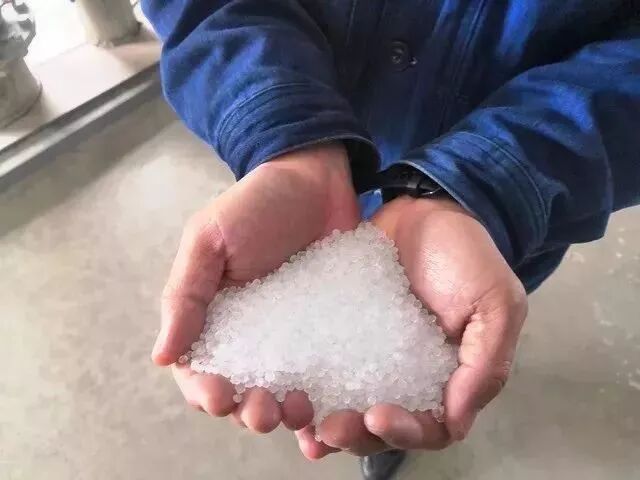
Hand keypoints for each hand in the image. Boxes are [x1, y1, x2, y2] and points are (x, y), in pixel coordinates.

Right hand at [153, 143, 358, 442]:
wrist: (317, 181)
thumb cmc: (256, 205)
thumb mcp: (209, 241)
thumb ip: (185, 295)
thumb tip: (162, 356)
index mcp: (214, 316)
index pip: (199, 369)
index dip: (204, 393)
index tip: (220, 398)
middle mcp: (252, 335)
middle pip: (243, 391)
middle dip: (249, 411)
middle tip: (266, 411)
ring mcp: (294, 336)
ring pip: (284, 391)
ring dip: (286, 413)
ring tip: (300, 409)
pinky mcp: (330, 331)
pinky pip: (326, 373)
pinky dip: (327, 398)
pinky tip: (333, 409)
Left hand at [299, 195, 526, 456]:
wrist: (426, 208)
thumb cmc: (469, 255)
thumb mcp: (496, 303)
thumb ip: (486, 364)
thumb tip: (456, 424)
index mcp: (446, 378)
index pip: (428, 427)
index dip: (404, 432)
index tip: (378, 416)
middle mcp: (405, 376)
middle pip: (379, 426)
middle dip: (355, 433)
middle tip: (330, 428)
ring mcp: (369, 355)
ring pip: (346, 404)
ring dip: (325, 421)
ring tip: (300, 420)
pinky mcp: (340, 331)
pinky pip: (321, 365)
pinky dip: (305, 385)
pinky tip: (286, 391)